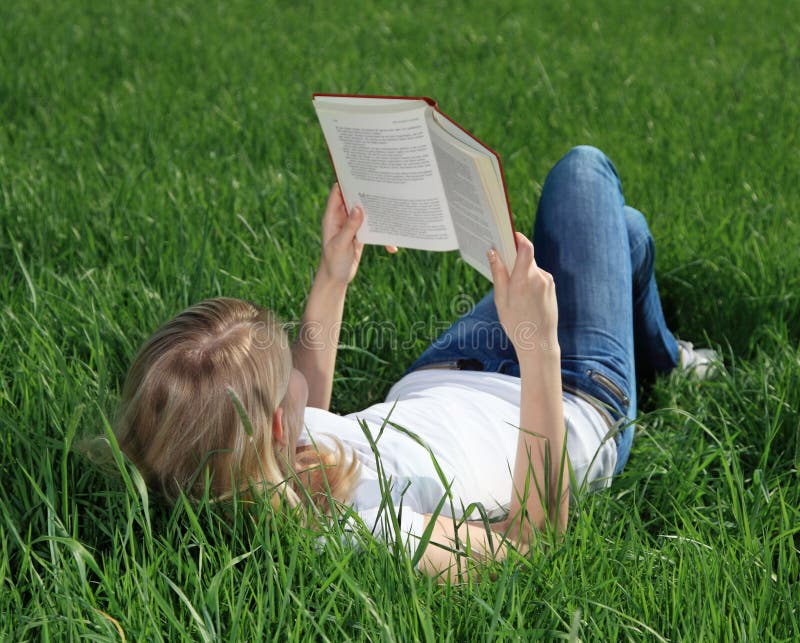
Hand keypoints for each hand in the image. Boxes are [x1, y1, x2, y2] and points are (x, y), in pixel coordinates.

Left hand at [319, 184, 397, 284]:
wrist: (335, 279)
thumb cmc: (333, 262)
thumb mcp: (340, 245)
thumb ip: (349, 226)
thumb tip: (358, 207)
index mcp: (332, 217)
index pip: (337, 192)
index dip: (347, 181)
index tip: (361, 174)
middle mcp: (342, 218)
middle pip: (354, 199)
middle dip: (367, 194)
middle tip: (383, 188)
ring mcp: (352, 225)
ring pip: (366, 213)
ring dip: (377, 214)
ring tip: (392, 211)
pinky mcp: (361, 234)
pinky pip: (373, 228)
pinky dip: (382, 235)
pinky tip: (391, 245)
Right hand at [488, 231, 558, 355]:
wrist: (538, 342)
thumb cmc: (516, 323)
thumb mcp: (501, 300)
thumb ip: (498, 274)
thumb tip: (493, 253)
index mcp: (523, 280)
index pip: (525, 248)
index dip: (518, 238)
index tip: (509, 235)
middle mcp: (538, 277)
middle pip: (526, 257)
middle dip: (514, 260)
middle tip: (502, 267)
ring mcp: (547, 282)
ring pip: (531, 268)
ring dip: (522, 273)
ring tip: (514, 293)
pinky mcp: (551, 287)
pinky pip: (538, 277)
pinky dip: (529, 281)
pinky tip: (524, 298)